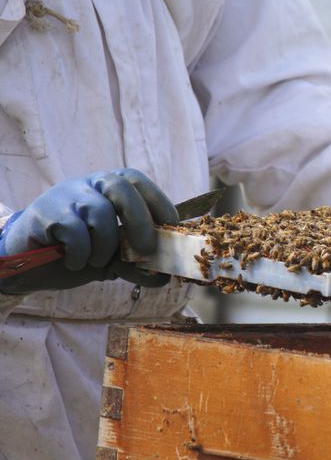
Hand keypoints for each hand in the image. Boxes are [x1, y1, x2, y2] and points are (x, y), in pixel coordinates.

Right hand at [0, 169, 177, 293]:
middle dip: (140, 222)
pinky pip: (74, 231)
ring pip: (99, 213)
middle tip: (146, 251)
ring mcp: (66, 194)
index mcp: (111, 187)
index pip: (139, 182)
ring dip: (105, 246)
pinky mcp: (45, 211)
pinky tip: (74, 262)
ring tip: (95, 261)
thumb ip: (136, 264)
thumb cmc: (78, 253)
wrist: (30, 263)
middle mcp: (90, 183)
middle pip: (121, 188)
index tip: (170, 231)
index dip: (159, 204)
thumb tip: (164, 277)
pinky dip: (82, 254)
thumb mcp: (113, 260)